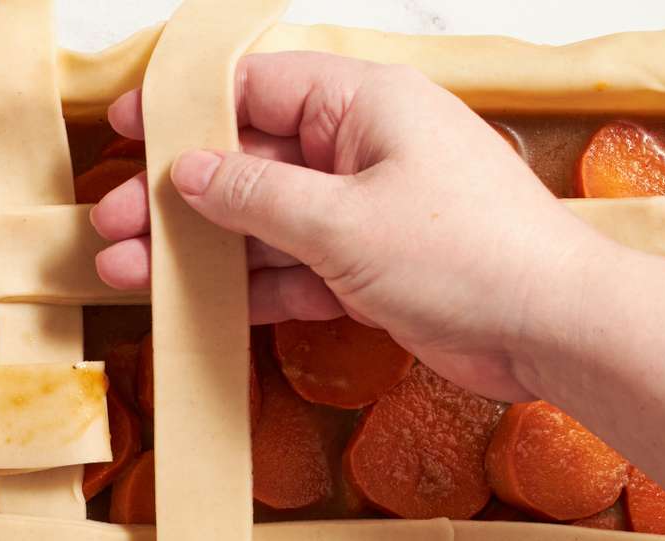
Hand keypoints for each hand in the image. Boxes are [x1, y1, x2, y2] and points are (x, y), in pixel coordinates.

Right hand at [90, 51, 615, 400]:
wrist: (552, 330)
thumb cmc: (472, 255)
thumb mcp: (343, 221)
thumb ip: (257, 196)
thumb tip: (191, 173)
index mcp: (364, 105)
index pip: (255, 87)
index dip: (184, 109)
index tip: (126, 128)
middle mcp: (361, 150)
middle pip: (247, 162)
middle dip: (176, 197)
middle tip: (112, 225)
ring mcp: (364, 212)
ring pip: (262, 223)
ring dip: (200, 251)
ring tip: (130, 274)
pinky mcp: (369, 269)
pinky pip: (292, 270)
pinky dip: (247, 288)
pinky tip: (194, 306)